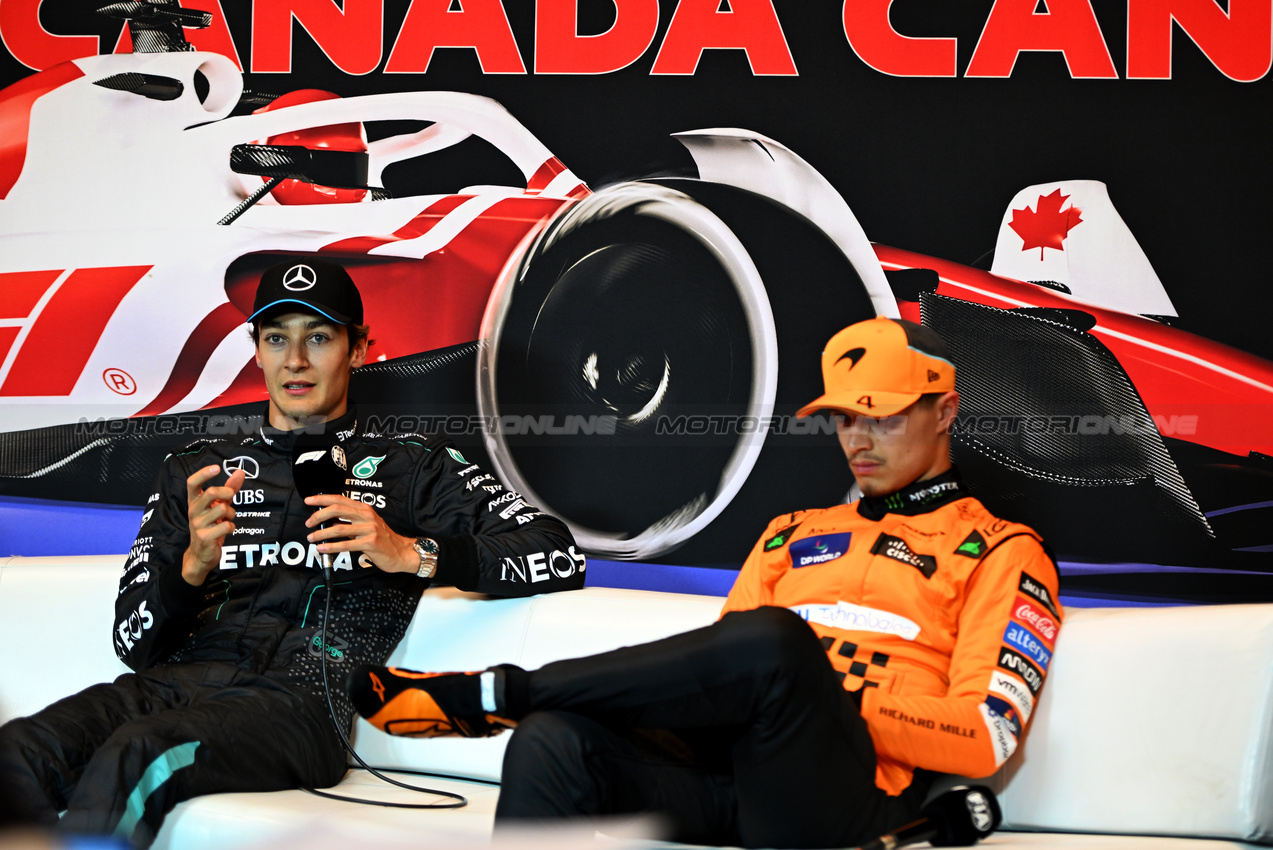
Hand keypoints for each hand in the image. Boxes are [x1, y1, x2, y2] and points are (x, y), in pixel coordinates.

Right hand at [182, 464, 245, 585]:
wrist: (202, 553)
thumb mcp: (219, 505)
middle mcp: (193, 511)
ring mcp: (197, 524)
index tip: (216, 468)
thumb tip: (240, 472)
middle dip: (227, 493)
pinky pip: (226, 526)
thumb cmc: (211, 525)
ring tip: (226, 519)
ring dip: (231, 513)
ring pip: (222, 509)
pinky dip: (231, 527)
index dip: (203, 473)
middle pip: (211, 493)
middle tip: (230, 498)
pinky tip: (225, 530)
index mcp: (194, 501)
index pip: (192, 483)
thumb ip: (229, 489)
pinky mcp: (204, 537)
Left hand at [304, 494, 417, 573]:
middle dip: (319, 516)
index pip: (339, 499)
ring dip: (321, 534)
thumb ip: (349, 521)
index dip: (322, 499)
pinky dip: (331, 547)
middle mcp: (367, 516)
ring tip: (312, 538)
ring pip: (339, 528)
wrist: (400, 552)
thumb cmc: (382, 539)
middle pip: (337, 510)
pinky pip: (346, 544)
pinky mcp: (370, 543)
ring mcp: (369, 529)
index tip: (309, 501)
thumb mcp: (366, 525)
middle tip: (308, 523)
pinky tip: (322, 548)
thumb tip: (328, 521)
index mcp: (364, 509)